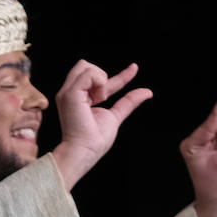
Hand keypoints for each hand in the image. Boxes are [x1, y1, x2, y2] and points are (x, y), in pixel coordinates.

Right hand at [50, 61, 152, 188]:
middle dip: (101, 76)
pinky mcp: (70, 94)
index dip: (120, 75)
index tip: (135, 68)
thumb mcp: (116, 116)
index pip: (99, 80)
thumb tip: (147, 92)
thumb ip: (128, 102)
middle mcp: (71, 93)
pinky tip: (99, 98)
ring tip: (100, 99)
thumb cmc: (95, 140)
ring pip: (85, 65)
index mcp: (80, 99)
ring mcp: (68, 92)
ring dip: (100, 79)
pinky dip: (99, 81)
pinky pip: (88, 74)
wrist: (84, 151)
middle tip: (103, 98)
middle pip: (85, 65)